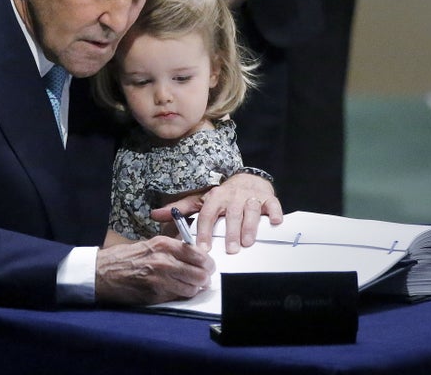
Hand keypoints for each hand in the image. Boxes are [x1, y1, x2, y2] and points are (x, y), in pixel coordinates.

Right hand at [95, 236, 214, 304]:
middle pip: (199, 273)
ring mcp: (160, 279)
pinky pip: (179, 297)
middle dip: (205, 277)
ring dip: (195, 288)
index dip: (207, 262)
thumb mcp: (151, 244)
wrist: (102, 273)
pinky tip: (178, 290)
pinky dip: (182, 295)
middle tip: (204, 278)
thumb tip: (196, 254)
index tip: (208, 265)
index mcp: (163, 244)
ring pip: (192, 287)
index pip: (198, 254)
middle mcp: (164, 261)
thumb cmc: (126, 258)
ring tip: (192, 285)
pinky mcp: (155, 295)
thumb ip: (173, 248)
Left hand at [151, 174, 282, 253]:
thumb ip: (180, 209)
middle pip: (231, 214)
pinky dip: (275, 213)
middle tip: (231, 250)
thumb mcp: (201, 200)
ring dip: (250, 226)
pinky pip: (273, 205)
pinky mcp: (268, 198)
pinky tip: (275, 223)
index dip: (204, 230)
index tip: (202, 248)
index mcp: (215, 197)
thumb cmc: (223, 195)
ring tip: (248, 243)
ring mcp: (251, 197)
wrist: (247, 178)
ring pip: (251, 210)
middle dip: (231, 232)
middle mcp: (233, 196)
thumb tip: (155, 215)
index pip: (207, 214)